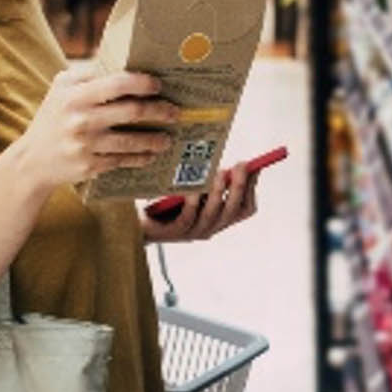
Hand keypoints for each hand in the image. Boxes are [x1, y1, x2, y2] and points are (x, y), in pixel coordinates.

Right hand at [12, 67, 177, 194]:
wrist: (31, 160)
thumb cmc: (53, 118)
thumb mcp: (61, 89)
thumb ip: (88, 75)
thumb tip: (124, 61)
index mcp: (74, 95)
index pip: (116, 83)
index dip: (142, 83)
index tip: (157, 85)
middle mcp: (80, 119)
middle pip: (132, 111)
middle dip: (159, 111)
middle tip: (175, 111)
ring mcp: (85, 144)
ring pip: (131, 141)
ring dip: (155, 139)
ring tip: (167, 138)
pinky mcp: (89, 166)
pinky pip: (123, 160)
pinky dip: (141, 158)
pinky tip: (151, 154)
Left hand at [143, 161, 261, 242]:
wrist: (137, 222)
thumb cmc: (167, 202)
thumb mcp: (194, 190)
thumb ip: (211, 181)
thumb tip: (228, 159)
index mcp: (218, 218)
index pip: (244, 208)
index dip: (251, 189)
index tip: (254, 168)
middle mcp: (210, 227)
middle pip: (233, 210)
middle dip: (239, 187)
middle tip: (242, 166)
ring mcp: (193, 231)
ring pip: (212, 214)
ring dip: (218, 192)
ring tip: (220, 174)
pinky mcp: (175, 232)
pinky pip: (188, 217)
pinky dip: (193, 203)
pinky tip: (193, 190)